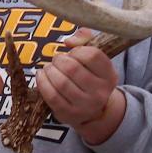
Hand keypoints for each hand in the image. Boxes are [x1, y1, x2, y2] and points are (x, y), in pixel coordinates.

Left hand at [35, 28, 126, 145]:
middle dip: (59, 60)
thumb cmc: (90, 76)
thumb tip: (69, 42)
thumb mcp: (95, 57)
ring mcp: (85, 106)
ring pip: (61, 82)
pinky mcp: (69, 114)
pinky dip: (42, 83)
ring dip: (49, 70)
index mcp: (109, 75)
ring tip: (49, 68)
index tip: (72, 52)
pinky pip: (51, 96)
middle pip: (72, 68)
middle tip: (57, 60)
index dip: (77, 50)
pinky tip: (42, 76)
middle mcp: (100, 92)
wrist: (93, 110)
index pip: (92, 55)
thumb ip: (84, 38)